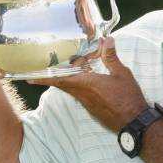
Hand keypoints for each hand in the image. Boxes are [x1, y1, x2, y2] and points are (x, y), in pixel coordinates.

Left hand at [29, 37, 147, 131]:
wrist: (134, 122)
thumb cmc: (128, 98)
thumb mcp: (122, 74)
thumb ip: (111, 57)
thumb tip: (107, 40)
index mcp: (87, 84)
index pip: (60, 79)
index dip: (43, 77)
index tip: (28, 77)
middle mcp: (83, 94)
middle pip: (62, 84)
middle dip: (51, 76)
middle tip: (42, 69)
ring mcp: (87, 103)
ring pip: (71, 89)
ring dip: (66, 79)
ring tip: (67, 68)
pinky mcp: (93, 108)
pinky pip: (80, 94)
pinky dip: (78, 85)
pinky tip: (85, 79)